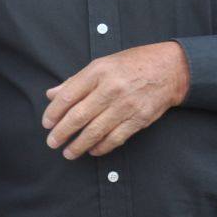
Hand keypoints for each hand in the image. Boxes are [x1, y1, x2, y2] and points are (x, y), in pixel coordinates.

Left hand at [43, 41, 189, 158]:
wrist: (170, 68)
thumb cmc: (132, 64)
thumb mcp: (102, 64)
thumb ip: (76, 81)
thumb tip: (51, 94)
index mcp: (99, 71)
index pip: (68, 95)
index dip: (54, 112)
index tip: (46, 123)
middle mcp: (111, 88)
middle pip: (79, 116)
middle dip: (62, 132)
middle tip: (52, 142)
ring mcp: (126, 105)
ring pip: (96, 131)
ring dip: (79, 145)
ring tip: (68, 152)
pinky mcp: (140, 118)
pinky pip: (116, 138)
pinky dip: (102, 147)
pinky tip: (92, 151)